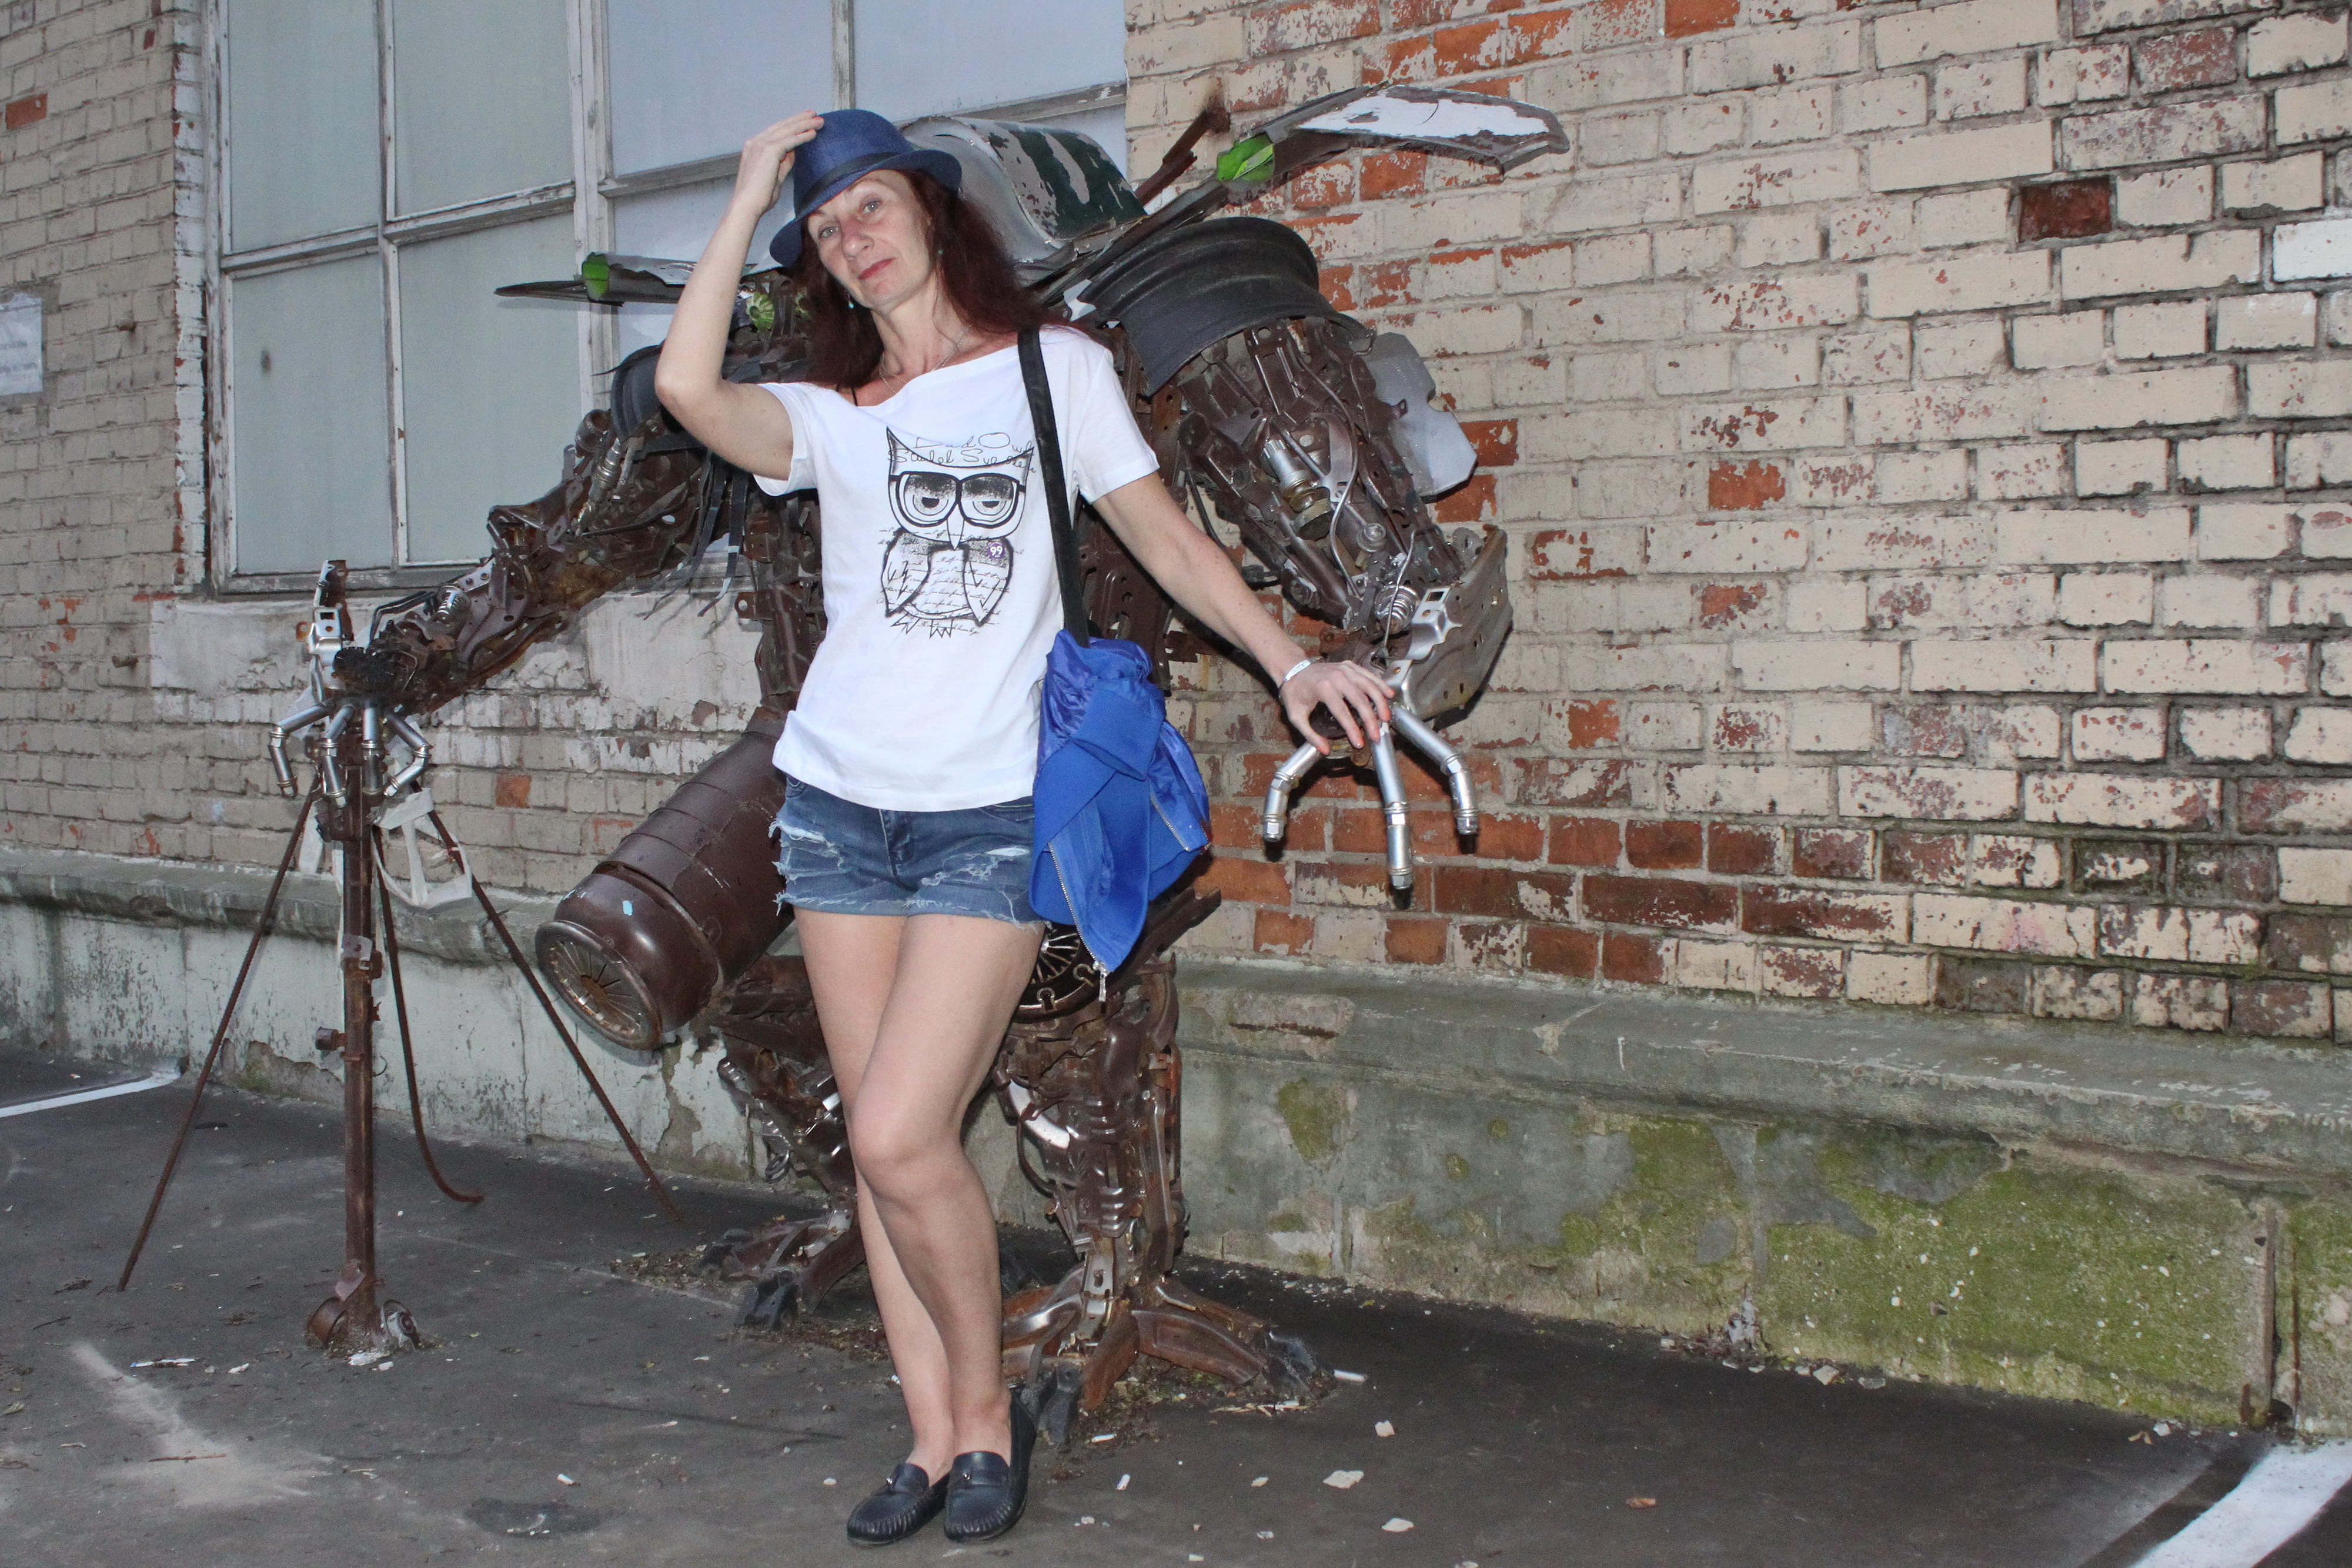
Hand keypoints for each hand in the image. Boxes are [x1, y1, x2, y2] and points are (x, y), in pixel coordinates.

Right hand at [732, 112, 824, 216]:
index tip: (804, 121)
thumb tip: (794, 152)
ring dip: (804, 125)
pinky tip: (813, 133)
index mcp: (754, 147)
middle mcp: (755, 142)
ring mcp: (760, 145)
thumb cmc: (759, 197)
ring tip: (819, 121)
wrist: (747, 205)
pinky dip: (802, 136)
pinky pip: (789, 140)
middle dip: (799, 119)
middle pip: (782, 126)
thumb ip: (783, 162)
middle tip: (814, 114)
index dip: (791, 125)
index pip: (776, 131)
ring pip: (787, 130)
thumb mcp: (774, 176)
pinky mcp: (768, 151)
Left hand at [1278, 659, 1392, 752]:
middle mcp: (1336, 677)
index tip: (1359, 742)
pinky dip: (1380, 684)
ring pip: (1369, 686)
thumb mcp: (1296, 716)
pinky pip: (1369, 675)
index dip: (1353, 729)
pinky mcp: (1349, 666)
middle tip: (1376, 735)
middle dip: (1371, 720)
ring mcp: (1344, 669)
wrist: (1293, 669)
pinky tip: (1389, 695)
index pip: (1342, 713)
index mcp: (1323, 688)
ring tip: (1386, 718)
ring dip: (1380, 703)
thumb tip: (1325, 749)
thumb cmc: (1294, 693)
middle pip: (1360, 700)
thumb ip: (1310, 734)